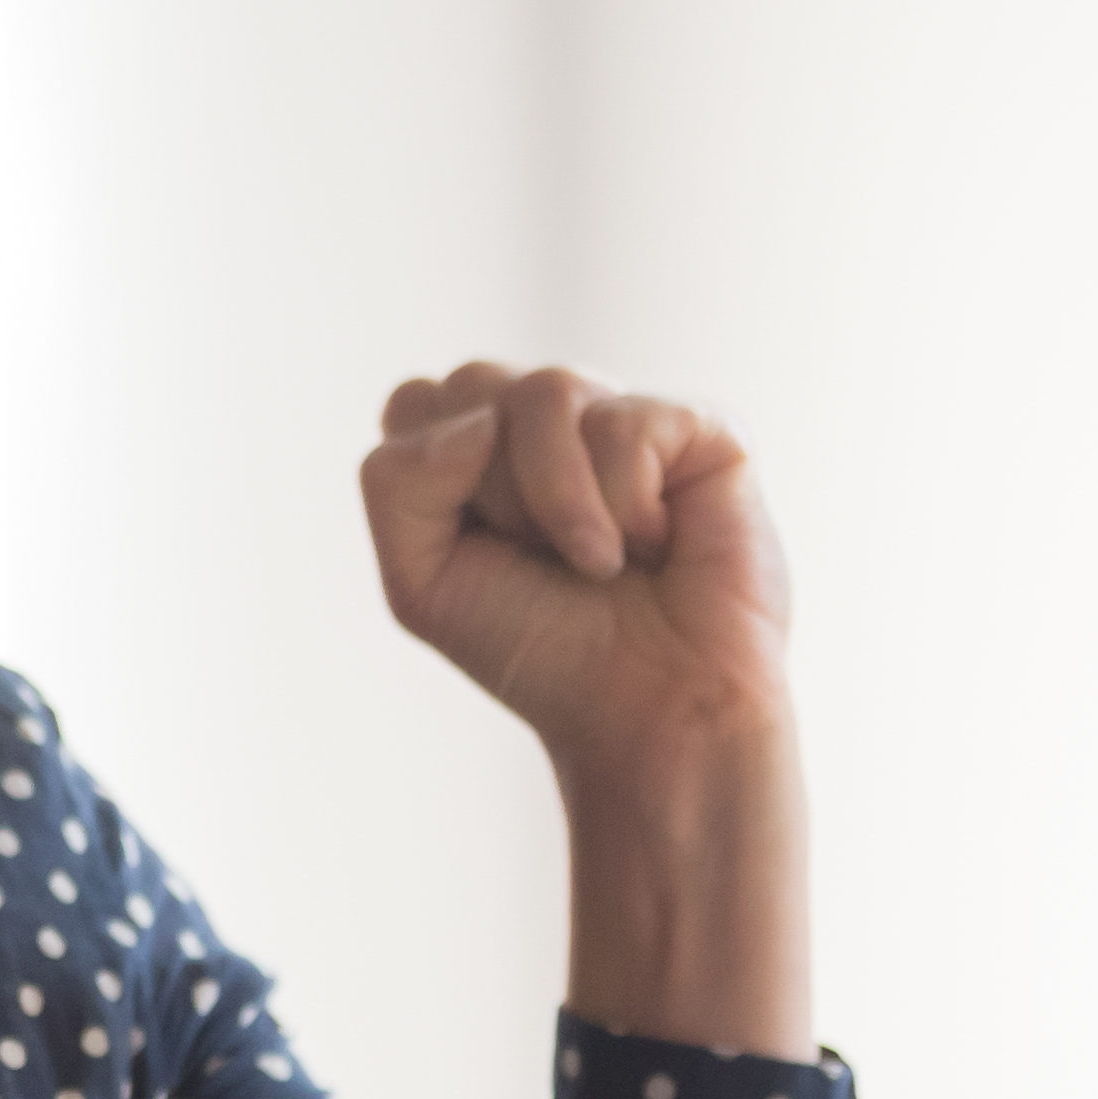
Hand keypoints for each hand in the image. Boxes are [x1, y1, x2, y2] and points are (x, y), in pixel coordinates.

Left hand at [359, 362, 811, 1058]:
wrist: (648, 714)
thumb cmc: (541, 650)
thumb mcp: (420, 580)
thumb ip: (397, 482)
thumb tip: (483, 420)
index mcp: (479, 445)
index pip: (416, 402)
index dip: (435, 486)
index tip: (482, 554)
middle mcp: (551, 418)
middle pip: (470, 384)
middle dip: (491, 496)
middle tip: (541, 559)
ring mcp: (625, 415)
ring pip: (545, 391)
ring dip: (559, 506)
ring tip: (602, 561)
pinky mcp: (700, 427)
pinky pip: (623, 423)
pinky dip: (626, 505)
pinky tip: (658, 544)